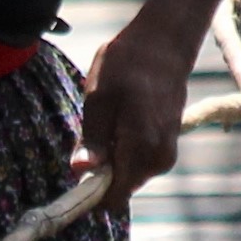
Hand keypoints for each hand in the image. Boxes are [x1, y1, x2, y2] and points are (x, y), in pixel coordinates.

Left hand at [77, 11, 200, 202]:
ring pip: (128, 175)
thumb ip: (92, 140)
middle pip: (119, 187)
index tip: (73, 179)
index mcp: (141, 148)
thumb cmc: (127, 66)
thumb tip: (81, 171)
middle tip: (89, 136)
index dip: (90, 194)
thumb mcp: (99, 98)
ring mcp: (167, 154)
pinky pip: (138, 163)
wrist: (164, 45)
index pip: (114, 196)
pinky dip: (123, 151)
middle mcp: (159, 158)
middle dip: (100, 172)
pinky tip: (120, 123)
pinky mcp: (167, 148)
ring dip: (111, 159)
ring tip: (107, 123)